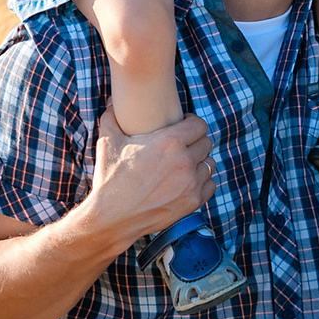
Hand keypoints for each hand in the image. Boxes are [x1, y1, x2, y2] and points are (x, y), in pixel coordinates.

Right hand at [85, 110, 213, 244]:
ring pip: (209, 164)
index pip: (199, 124)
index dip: (191, 123)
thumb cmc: (110, 178)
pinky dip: (202, 182)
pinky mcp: (193, 201)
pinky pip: (210, 184)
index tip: (183, 126)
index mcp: (170, 141)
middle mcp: (185, 160)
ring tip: (184, 164)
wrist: (112, 217)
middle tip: (182, 146)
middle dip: (195, 142)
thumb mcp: (108, 142)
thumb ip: (112, 117)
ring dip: (199, 162)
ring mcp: (192, 183)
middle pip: (206, 143)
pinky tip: (188, 181)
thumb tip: (111, 101)